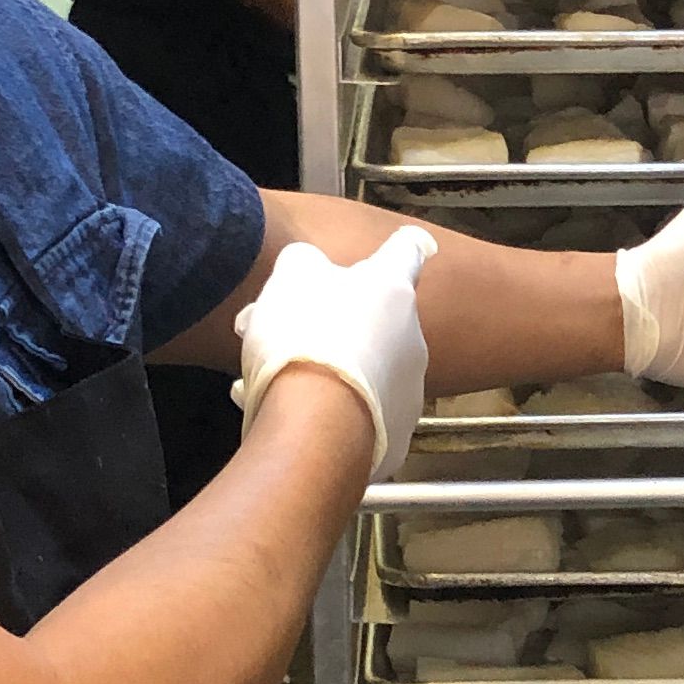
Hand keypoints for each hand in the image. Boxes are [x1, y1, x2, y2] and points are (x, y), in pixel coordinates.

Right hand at [233, 223, 437, 474]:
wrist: (317, 424)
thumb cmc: (306, 336)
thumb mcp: (292, 275)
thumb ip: (304, 261)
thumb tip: (309, 266)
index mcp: (392, 291)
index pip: (406, 252)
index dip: (403, 245)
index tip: (415, 242)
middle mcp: (411, 340)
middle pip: (372, 321)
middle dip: (330, 323)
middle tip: (280, 330)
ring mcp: (408, 393)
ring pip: (360, 371)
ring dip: (322, 369)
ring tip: (268, 377)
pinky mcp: (395, 441)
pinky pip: (355, 416)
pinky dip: (324, 413)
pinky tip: (278, 411)